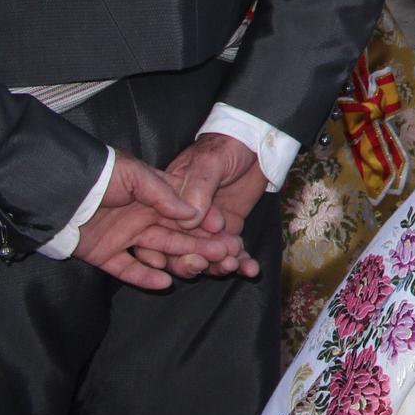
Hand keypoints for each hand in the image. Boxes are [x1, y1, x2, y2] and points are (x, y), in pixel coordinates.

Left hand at [75, 152, 240, 290]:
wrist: (57, 191)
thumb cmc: (100, 174)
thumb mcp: (135, 174)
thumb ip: (163, 193)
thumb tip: (193, 213)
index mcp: (153, 195)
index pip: (186, 210)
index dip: (205, 220)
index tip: (225, 229)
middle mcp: (142, 217)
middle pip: (177, 233)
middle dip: (202, 243)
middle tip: (225, 253)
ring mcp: (125, 237)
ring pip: (159, 251)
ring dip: (181, 259)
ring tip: (202, 268)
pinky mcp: (106, 255)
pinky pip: (129, 269)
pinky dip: (145, 278)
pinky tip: (165, 282)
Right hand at [154, 133, 267, 279]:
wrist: (257, 145)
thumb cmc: (227, 147)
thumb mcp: (210, 162)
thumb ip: (198, 187)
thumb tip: (188, 221)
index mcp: (168, 202)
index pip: (157, 233)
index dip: (163, 252)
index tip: (178, 261)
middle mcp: (183, 220)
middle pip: (179, 251)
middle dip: (193, 261)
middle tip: (211, 261)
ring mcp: (206, 228)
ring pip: (205, 256)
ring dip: (219, 265)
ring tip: (234, 265)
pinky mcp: (228, 231)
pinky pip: (232, 252)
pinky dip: (241, 262)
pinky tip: (251, 269)